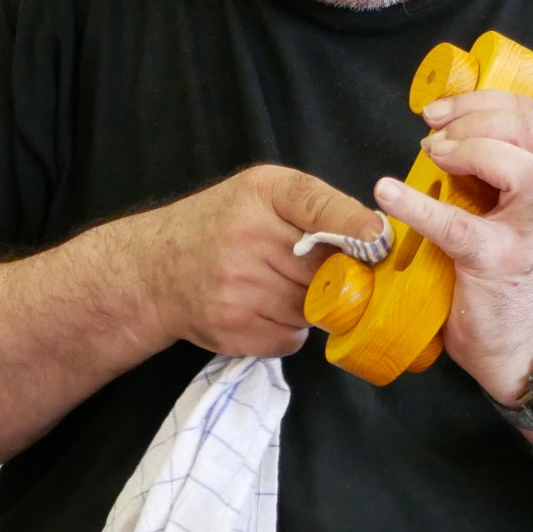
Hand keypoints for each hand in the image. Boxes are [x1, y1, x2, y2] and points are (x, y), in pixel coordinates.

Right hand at [111, 165, 382, 358]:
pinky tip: (264, 309)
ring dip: (310, 304)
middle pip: (326, 268)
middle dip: (334, 274)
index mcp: (261, 194)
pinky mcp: (233, 327)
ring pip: (312, 308)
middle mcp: (246, 236)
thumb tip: (376, 238)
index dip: (352, 224)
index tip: (378, 239)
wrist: (153, 269)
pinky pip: (292, 338)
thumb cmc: (220, 224)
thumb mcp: (262, 193)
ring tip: (278, 286)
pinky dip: (289, 329)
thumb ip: (316, 206)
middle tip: (320, 270)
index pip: (316, 205)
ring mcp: (237, 286)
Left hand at [375, 90, 532, 403]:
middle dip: (475, 115)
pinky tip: (388, 194)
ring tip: (432, 154)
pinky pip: (460, 226)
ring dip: (471, 149)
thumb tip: (440, 132)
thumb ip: (493, 173)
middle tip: (431, 129)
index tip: (441, 108)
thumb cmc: (507, 273)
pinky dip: (420, 206)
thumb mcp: (512, 211)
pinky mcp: (499, 264)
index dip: (484, 100)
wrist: (524, 345)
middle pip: (531, 130)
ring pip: (523, 170)